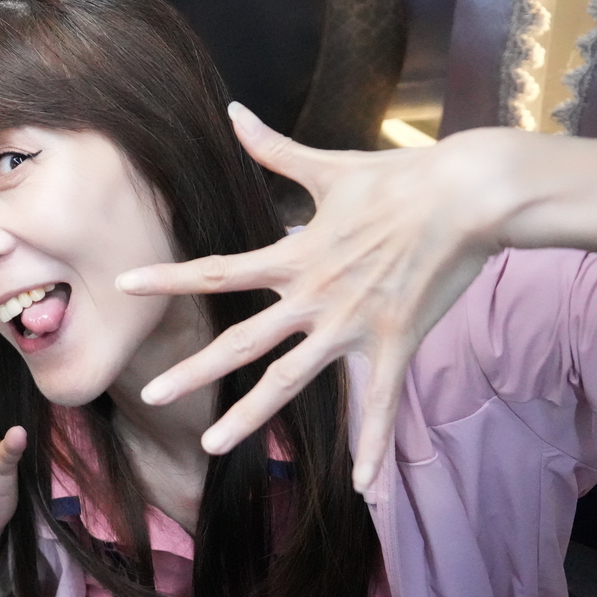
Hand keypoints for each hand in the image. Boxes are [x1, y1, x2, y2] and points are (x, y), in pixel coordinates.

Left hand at [117, 104, 507, 492]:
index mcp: (294, 256)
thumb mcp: (329, 164)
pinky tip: (361, 487)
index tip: (125, 286)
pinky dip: (374, 448)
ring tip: (211, 447)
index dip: (169, 278)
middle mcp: (313, 297)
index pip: (218, 272)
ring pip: (291, 382)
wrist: (471, 194)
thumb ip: (274, 148)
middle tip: (149, 395)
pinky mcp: (395, 343)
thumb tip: (234, 109)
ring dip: (250, 417)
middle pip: (241, 342)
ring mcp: (352, 326)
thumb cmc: (402, 176)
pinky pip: (380, 406)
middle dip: (193, 371)